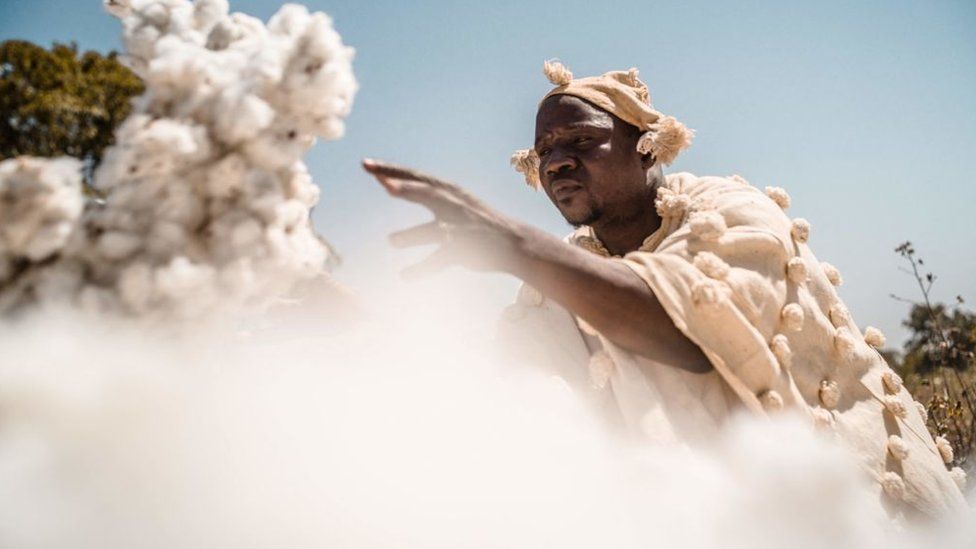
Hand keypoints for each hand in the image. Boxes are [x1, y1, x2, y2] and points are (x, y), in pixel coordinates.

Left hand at [362, 159, 522, 277]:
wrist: (514, 242)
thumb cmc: (473, 220)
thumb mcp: (450, 200)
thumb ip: (419, 192)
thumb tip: (386, 182)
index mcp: (448, 190)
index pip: (416, 176)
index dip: (391, 170)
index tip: (366, 165)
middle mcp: (453, 205)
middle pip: (427, 193)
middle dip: (407, 188)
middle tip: (384, 184)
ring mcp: (460, 228)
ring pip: (433, 231)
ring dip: (412, 236)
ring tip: (391, 241)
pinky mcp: (464, 251)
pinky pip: (440, 260)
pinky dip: (422, 269)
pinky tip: (404, 276)